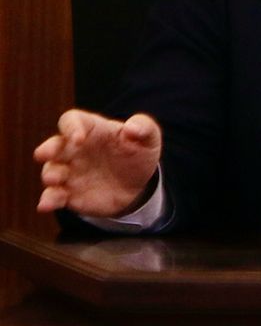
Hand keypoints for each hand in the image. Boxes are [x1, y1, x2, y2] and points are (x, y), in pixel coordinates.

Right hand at [34, 110, 162, 217]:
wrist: (138, 186)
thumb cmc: (138, 154)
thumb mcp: (149, 138)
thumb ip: (144, 128)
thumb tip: (132, 128)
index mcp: (91, 130)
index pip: (72, 121)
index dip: (71, 127)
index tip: (78, 138)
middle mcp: (73, 150)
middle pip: (53, 145)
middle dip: (47, 149)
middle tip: (45, 154)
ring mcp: (69, 172)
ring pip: (51, 171)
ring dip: (49, 174)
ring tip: (54, 179)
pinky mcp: (68, 194)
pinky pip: (54, 196)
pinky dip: (48, 199)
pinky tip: (46, 205)